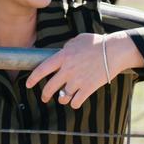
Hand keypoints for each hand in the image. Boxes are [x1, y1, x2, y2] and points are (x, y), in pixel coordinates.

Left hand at [26, 31, 143, 108]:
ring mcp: (78, 80)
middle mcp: (68, 69)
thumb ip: (67, 47)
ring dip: (62, 99)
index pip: (42, 69)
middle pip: (50, 87)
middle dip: (45, 94)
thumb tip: (62, 52)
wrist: (115, 51)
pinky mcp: (88, 88)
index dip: (33, 78)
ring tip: (64, 97)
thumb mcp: (78, 39)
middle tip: (44, 97)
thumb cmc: (97, 43)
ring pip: (63, 97)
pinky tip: (76, 101)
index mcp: (63, 56)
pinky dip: (74, 103)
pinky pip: (76, 102)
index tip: (28, 84)